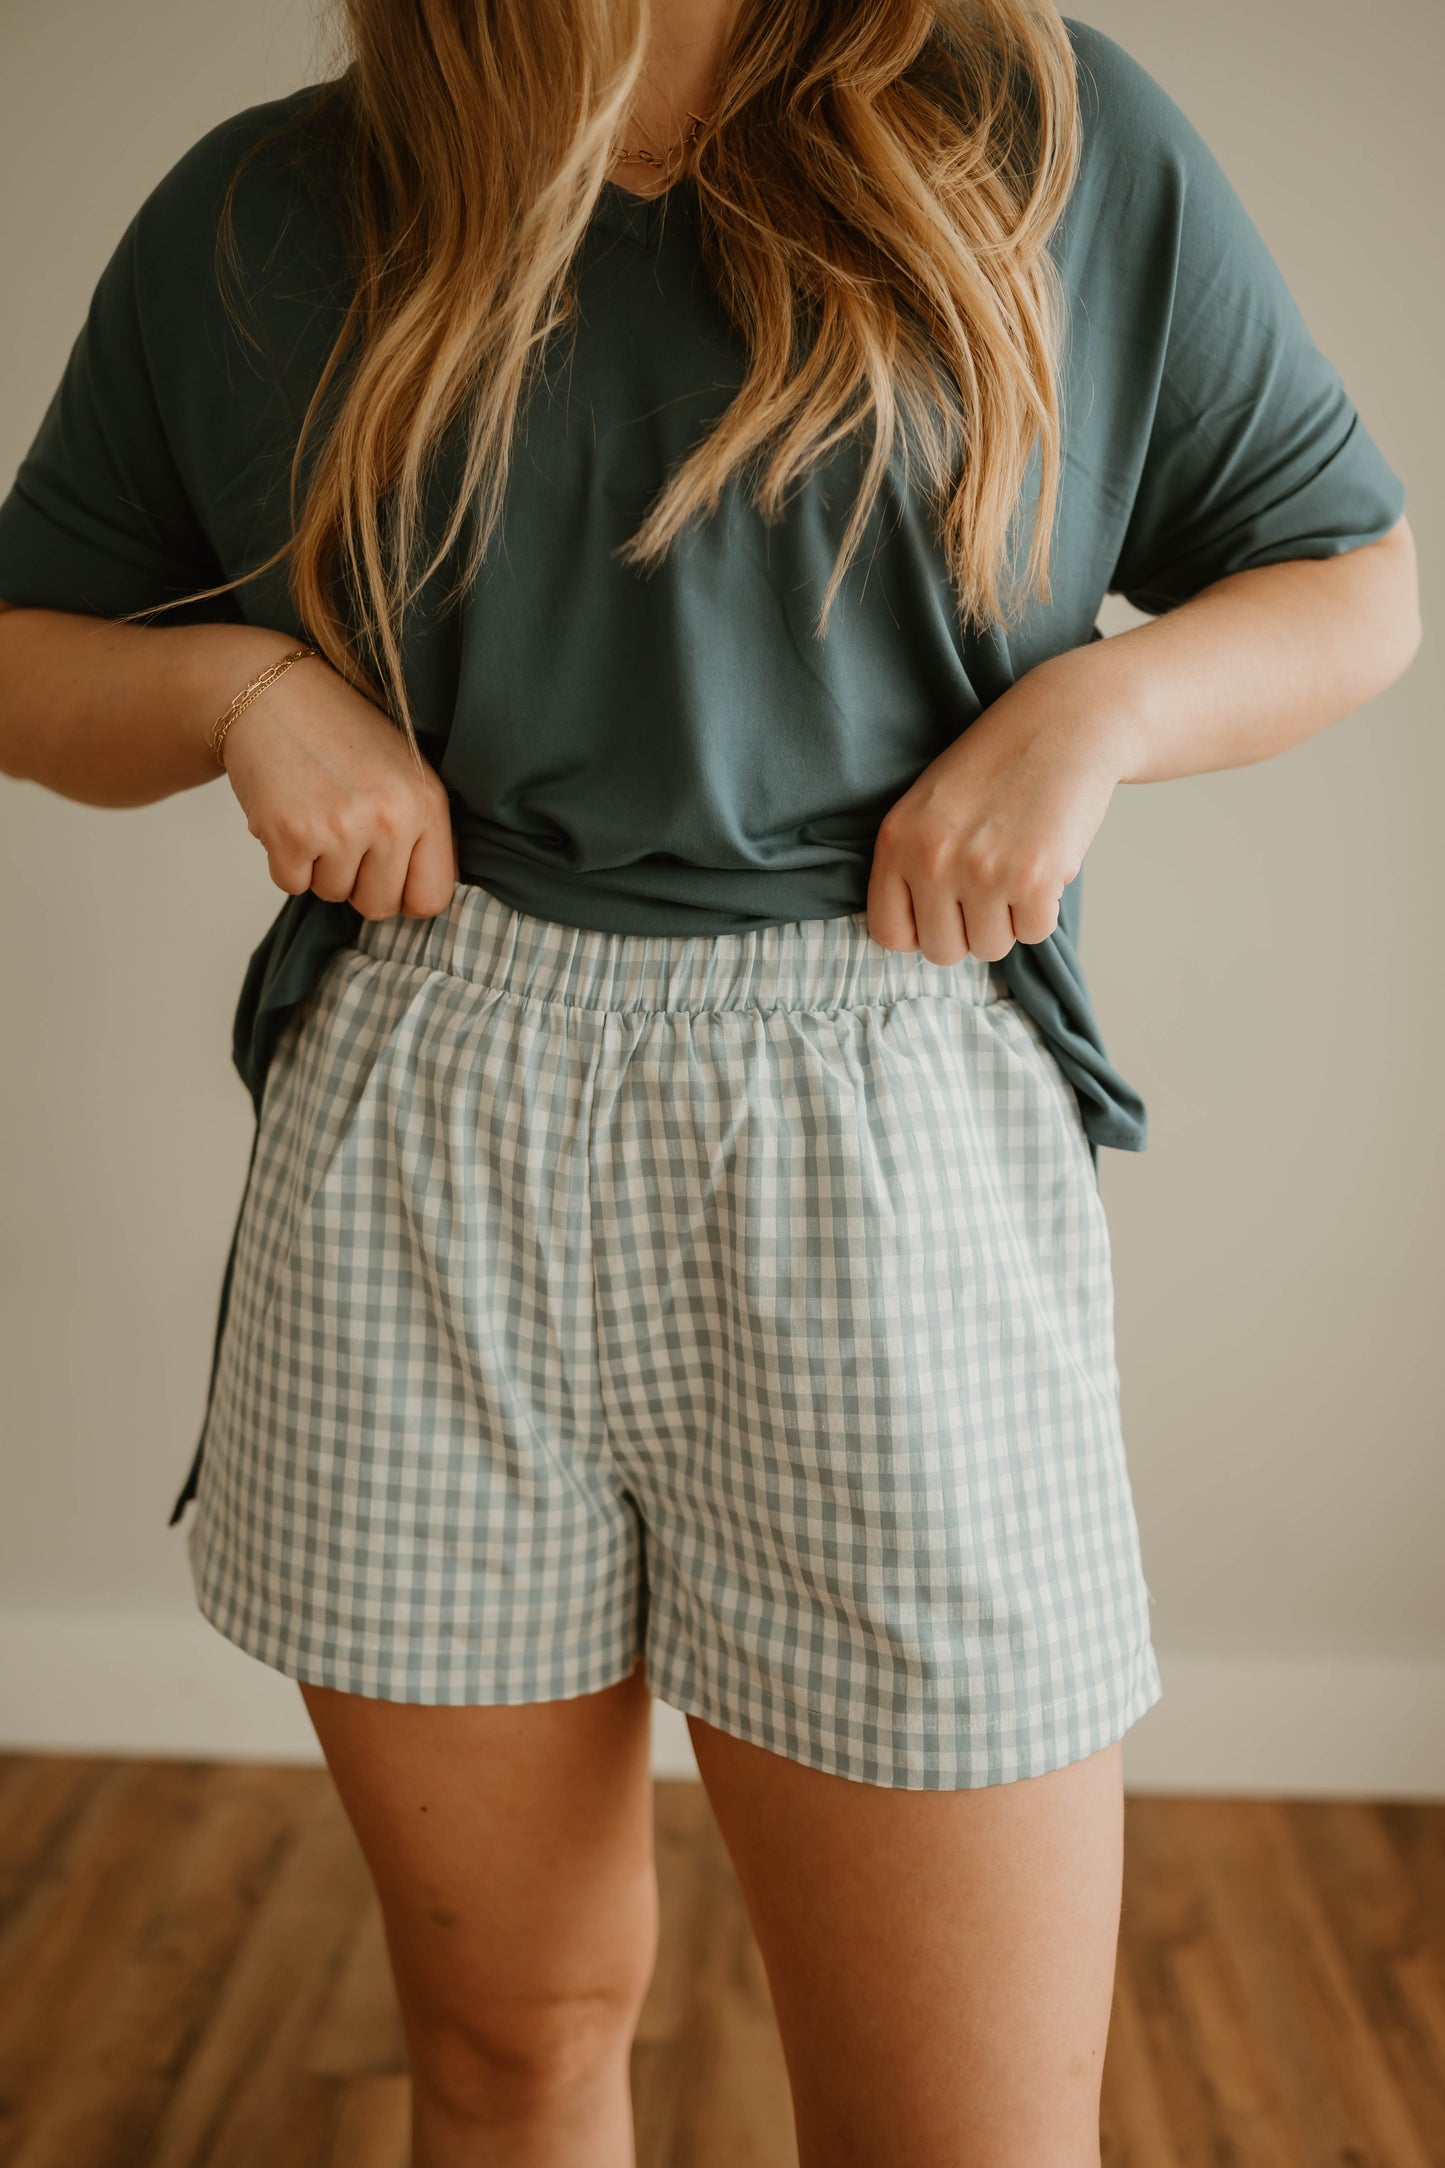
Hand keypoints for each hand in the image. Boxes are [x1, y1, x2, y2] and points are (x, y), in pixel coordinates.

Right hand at [219, 648, 457, 920]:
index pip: (432, 897)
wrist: (271, 692)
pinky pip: (291, 884)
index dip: (406, 895)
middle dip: (358, 882)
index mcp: (426, 803)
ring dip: (319, 866)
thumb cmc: (338, 731)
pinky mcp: (291, 835)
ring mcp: (340, 828)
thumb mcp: (404, 770)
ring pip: (332, 894)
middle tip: (342, 834)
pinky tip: (290, 814)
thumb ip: (424, 831)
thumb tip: (430, 896)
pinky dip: (285, 860)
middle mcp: (390, 819)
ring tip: (315, 812)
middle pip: (379, 906)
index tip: (389, 877)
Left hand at [866, 655, 1137, 964]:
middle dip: (969, 929)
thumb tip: (914, 937)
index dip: (921, 930)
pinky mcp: (1035, 879)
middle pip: (943, 951)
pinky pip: (1034, 934)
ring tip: (1016, 867)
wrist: (1062, 724)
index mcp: (897, 841)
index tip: (944, 912)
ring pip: (991, 948)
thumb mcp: (927, 806)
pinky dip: (1044, 910)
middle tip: (988, 887)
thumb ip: (910, 865)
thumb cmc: (995, 767)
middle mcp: (932, 860)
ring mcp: (983, 872)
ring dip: (1009, 920)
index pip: (890, 934)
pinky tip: (1044, 864)